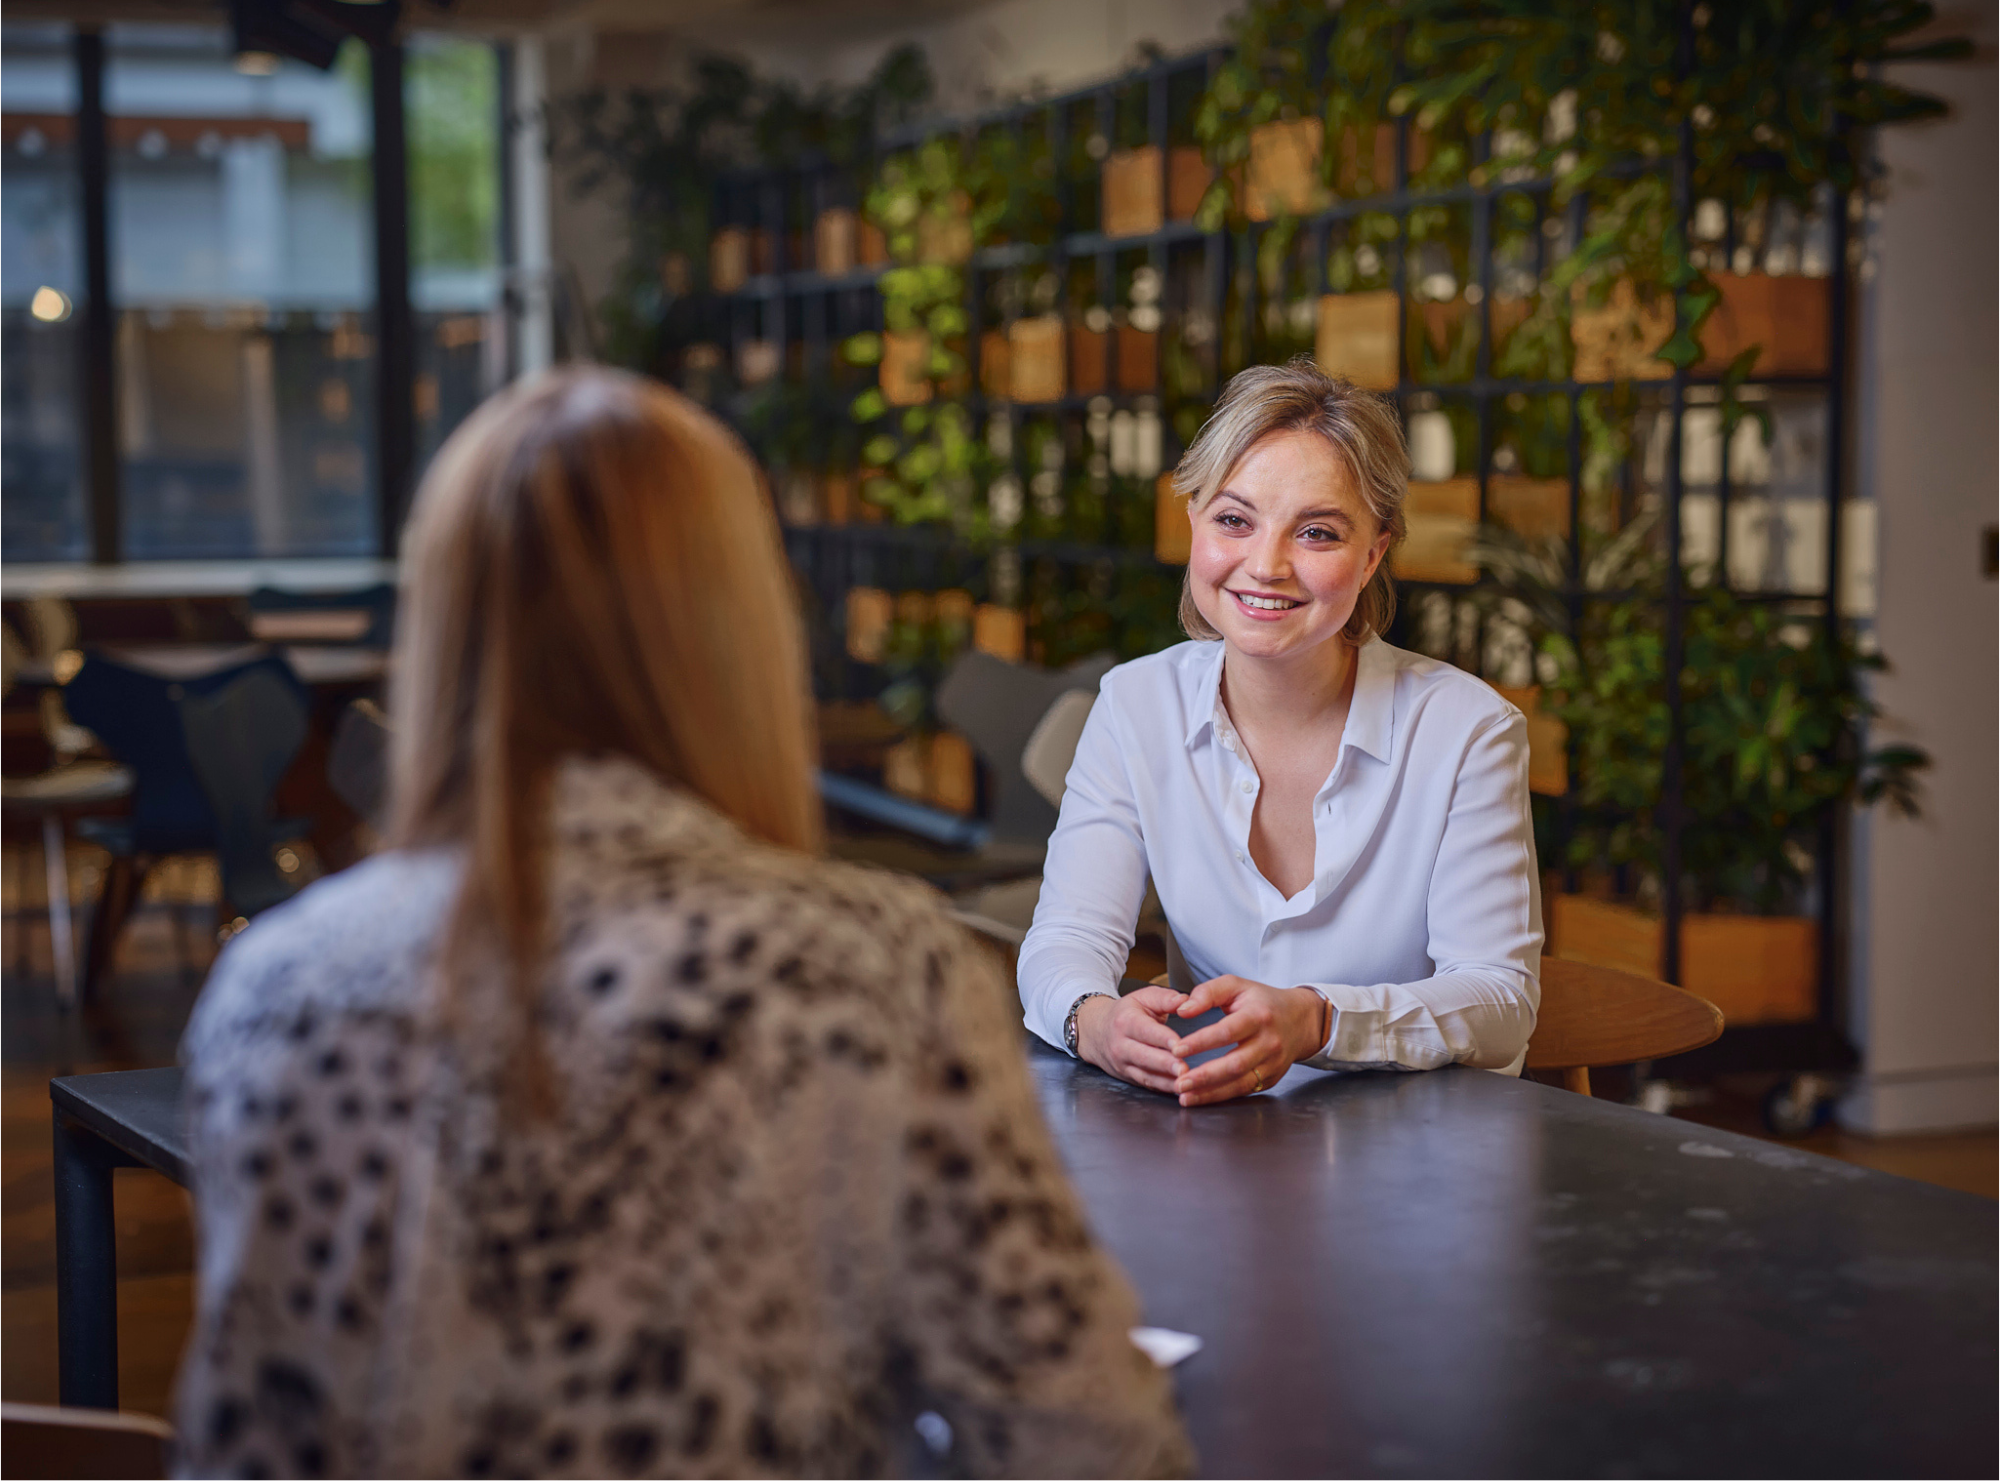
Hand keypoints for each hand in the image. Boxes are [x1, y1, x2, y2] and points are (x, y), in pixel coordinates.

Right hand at [1076, 987, 1189, 1094]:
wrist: (1096, 1031)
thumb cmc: (1125, 1013)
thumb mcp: (1143, 998)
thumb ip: (1166, 998)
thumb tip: (1185, 1001)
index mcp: (1126, 1022)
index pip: (1145, 1030)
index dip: (1162, 1038)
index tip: (1179, 1044)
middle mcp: (1121, 1045)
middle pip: (1144, 1057)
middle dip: (1165, 1064)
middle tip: (1184, 1069)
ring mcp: (1123, 1064)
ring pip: (1145, 1076)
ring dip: (1166, 1082)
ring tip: (1185, 1083)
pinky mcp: (1129, 1078)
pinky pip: (1147, 1085)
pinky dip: (1163, 1088)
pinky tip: (1179, 1089)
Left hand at [1168, 976, 1326, 1106]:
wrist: (1300, 1020)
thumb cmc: (1262, 1001)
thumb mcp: (1236, 986)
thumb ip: (1207, 993)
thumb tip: (1182, 1010)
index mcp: (1259, 1016)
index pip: (1227, 1031)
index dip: (1201, 1042)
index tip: (1177, 1049)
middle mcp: (1269, 1042)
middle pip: (1235, 1064)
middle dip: (1204, 1076)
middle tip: (1179, 1083)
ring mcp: (1272, 1064)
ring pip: (1240, 1083)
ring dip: (1210, 1093)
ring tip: (1185, 1096)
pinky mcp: (1271, 1079)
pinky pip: (1244, 1091)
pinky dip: (1221, 1096)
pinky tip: (1201, 1097)